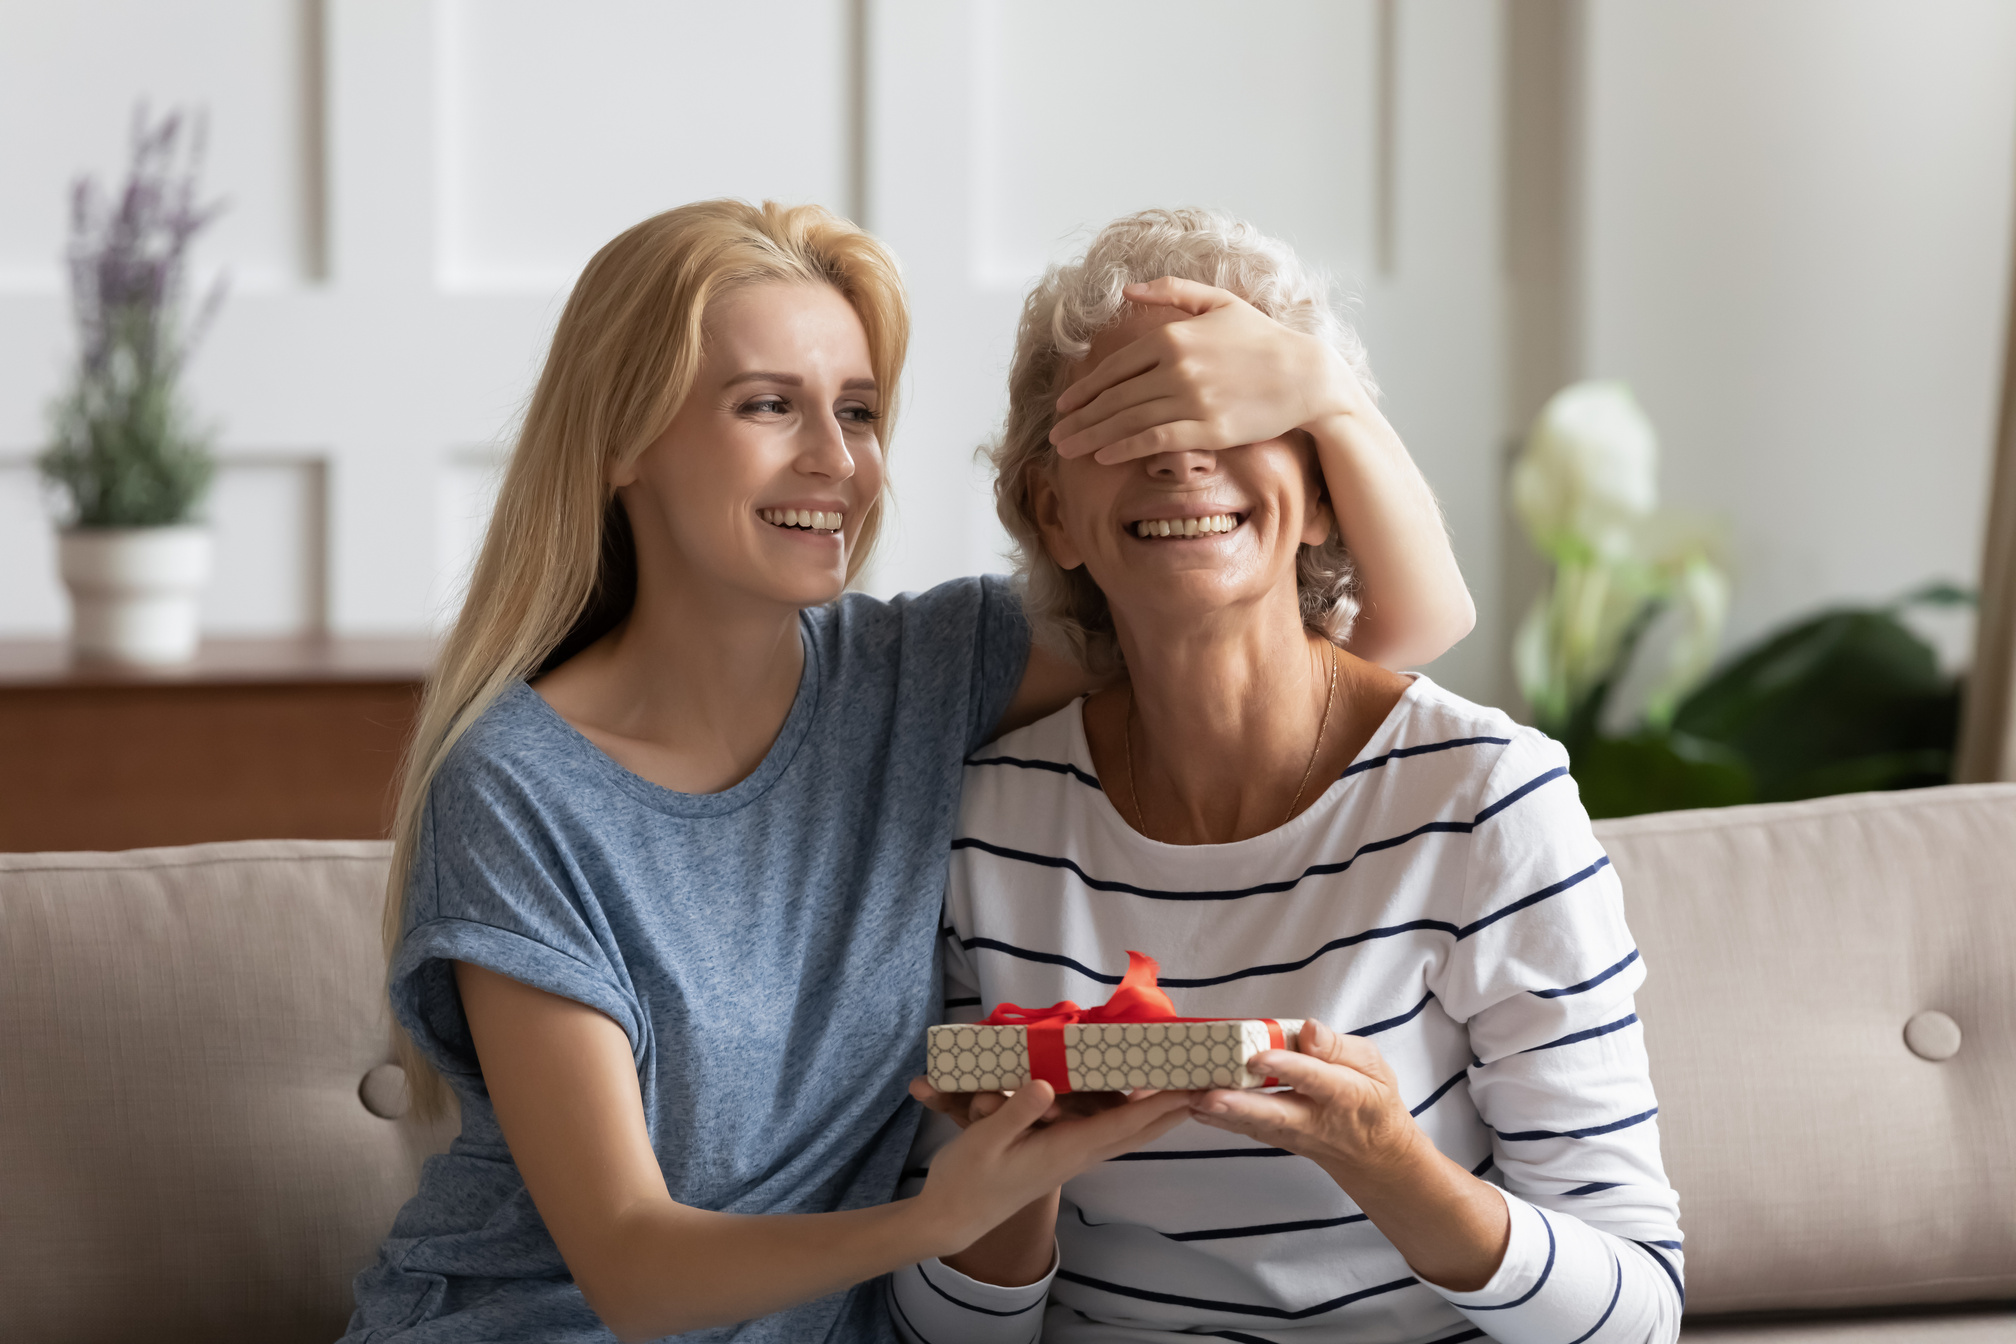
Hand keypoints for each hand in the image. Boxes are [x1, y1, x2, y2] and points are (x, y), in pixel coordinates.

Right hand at [914, 1081, 1192, 1255]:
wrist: (952, 1220)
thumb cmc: (966, 1180)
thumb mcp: (983, 1141)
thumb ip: (1015, 1113)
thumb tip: (1048, 1086)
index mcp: (1064, 1150)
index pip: (1123, 1124)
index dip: (1160, 1105)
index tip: (1193, 1087)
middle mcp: (1075, 1155)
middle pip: (1135, 1131)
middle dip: (1171, 1109)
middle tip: (1204, 1085)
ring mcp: (1068, 1158)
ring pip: (1122, 1133)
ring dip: (1152, 1114)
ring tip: (1180, 1090)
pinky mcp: (1057, 1156)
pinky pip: (1102, 1133)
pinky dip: (1125, 1118)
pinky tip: (1129, 1104)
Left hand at [1048, 277, 1367, 464]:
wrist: (1306, 376)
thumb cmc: (1263, 340)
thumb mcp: (1218, 303)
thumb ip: (1172, 291)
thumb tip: (1128, 289)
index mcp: (1173, 335)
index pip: (1116, 366)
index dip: (1086, 389)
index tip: (1066, 405)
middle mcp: (1176, 367)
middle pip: (1114, 397)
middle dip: (1080, 418)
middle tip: (1056, 434)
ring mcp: (1191, 399)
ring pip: (1127, 420)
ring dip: (1093, 437)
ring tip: (1068, 450)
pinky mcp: (1207, 429)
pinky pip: (1154, 440)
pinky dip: (1125, 448)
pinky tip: (1104, 457)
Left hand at [1188, 1019, 1510, 1291]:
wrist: (1374, 1154)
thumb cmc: (1371, 1098)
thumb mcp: (1372, 1065)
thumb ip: (1340, 1048)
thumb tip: (1310, 1029)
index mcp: (1344, 1094)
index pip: (1313, 1078)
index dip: (1287, 1067)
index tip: (1258, 1056)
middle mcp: (1314, 1119)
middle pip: (1274, 1113)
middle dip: (1239, 1106)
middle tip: (1206, 1096)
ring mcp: (1293, 1135)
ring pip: (1253, 1126)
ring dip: (1219, 1115)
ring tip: (1187, 1097)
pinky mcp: (1276, 1140)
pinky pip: (1247, 1131)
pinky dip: (1219, 1121)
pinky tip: (1193, 1106)